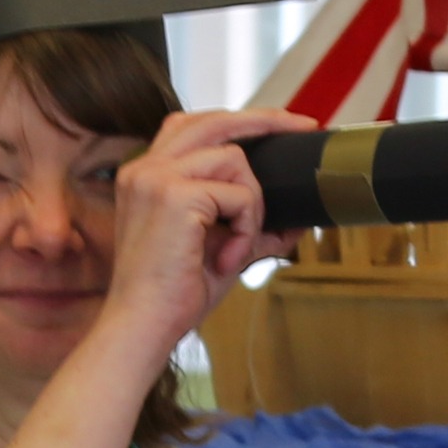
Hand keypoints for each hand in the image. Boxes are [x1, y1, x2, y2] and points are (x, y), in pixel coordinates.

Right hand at [78, 110, 307, 381]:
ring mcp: (157, 178)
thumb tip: (292, 220)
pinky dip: (247, 228)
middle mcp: (145, 168)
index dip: (239, 122)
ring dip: (252, 205)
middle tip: (304, 127)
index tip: (281, 124)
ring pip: (235, 159)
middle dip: (266, 120)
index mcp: (145, 175)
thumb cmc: (172, 295)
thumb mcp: (217, 248)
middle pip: (216, 120)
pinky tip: (228, 259)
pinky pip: (240, 195)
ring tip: (237, 246)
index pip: (195, 127)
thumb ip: (247, 225)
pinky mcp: (175, 196)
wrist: (143, 327)